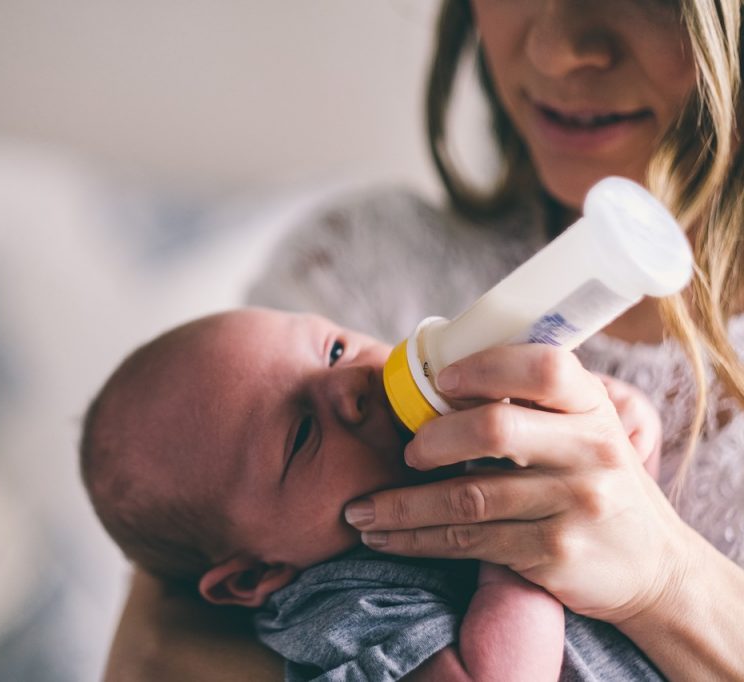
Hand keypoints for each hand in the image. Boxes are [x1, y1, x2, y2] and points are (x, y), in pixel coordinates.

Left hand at [346, 344, 690, 622]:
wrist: (654, 566)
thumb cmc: (595, 482)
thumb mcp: (585, 431)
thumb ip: (534, 405)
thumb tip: (442, 376)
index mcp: (592, 407)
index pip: (544, 367)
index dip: (486, 368)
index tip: (444, 380)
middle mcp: (589, 450)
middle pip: (494, 429)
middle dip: (432, 439)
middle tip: (406, 453)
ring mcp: (574, 504)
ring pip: (468, 497)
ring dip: (401, 505)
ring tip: (361, 510)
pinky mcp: (554, 552)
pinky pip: (469, 541)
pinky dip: (416, 540)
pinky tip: (385, 536)